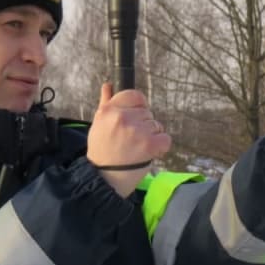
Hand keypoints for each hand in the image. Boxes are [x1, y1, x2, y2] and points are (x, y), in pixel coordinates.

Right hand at [87, 83, 171, 197]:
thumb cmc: (102, 151)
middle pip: (147, 113)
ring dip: (151, 137)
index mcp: (109, 110)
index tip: (135, 119)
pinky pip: (165, 138)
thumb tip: (108, 85)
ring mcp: (137, 131)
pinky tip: (149, 153)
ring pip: (156, 125)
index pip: (135, 95)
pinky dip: (161, 147)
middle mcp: (122, 118)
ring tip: (136, 149)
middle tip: (130, 141)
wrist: (105, 179)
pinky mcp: (150, 144)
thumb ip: (106, 103)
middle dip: (143, 125)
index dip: (139, 107)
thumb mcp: (98, 124)